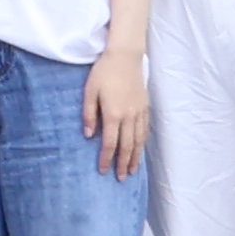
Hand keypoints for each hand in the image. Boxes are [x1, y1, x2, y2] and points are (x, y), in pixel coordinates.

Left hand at [84, 48, 152, 181]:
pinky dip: (143, 143)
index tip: (103, 171)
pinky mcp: (146, 107)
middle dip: (123, 164)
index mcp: (113, 114)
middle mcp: (129, 117)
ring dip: (135, 157)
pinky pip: (146, 130)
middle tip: (121, 178)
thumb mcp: (89, 91)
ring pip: (139, 141)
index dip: (106, 159)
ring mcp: (140, 113)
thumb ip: (89, 114)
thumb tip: (88, 136)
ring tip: (132, 171)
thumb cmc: (103, 72)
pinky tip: (140, 150)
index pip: (110, 143)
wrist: (125, 57)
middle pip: (127, 146)